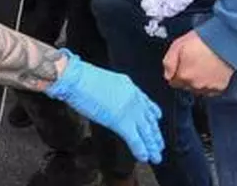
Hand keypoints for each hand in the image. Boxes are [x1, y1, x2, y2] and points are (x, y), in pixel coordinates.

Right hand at [45, 50, 163, 163]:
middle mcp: (134, 98)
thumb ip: (113, 92)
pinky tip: (145, 157)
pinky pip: (136, 140)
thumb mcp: (104, 81)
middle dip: (155, 134)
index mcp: (129, 86)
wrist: (76, 79)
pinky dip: (141, 150)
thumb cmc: (81, 78)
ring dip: (152, 146)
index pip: (146, 102)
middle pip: (149, 120)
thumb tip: (110, 100)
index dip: (153, 114)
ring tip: (156, 157)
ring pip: (146, 132)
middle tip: (159, 146)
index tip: (157, 121)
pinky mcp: (123, 122)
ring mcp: (130, 110)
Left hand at [162, 31, 233, 95]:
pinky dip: (209, 83)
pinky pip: (210, 90)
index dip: (176, 73)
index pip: (173, 82)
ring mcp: (208, 87)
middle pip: (185, 86)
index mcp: (183, 75)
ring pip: (197, 89)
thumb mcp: (177, 45)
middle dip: (186, 77)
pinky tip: (211, 72)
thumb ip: (168, 63)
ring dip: (197, 81)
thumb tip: (167, 74)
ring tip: (203, 67)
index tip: (181, 65)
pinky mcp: (220, 87)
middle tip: (193, 63)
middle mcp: (195, 85)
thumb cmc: (201, 41)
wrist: (225, 40)